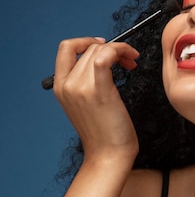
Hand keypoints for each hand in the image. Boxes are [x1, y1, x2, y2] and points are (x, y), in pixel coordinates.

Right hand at [53, 37, 139, 162]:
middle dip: (111, 48)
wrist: (108, 155)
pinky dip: (119, 51)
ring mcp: (80, 87)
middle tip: (127, 59)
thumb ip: (86, 82)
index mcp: (60, 87)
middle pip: (88, 49)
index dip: (85, 41)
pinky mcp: (98, 90)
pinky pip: (105, 57)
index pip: (66, 49)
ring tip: (131, 62)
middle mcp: (67, 85)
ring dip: (120, 50)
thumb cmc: (103, 132)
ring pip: (99, 50)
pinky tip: (130, 60)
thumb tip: (101, 60)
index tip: (104, 46)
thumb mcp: (85, 103)